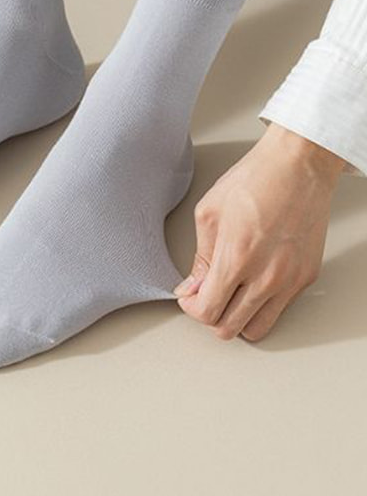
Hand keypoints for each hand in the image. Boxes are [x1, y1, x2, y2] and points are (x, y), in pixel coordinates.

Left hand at [174, 123, 344, 340]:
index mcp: (236, 259)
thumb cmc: (253, 181)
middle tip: (205, 296)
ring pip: (257, 329)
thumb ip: (200, 258)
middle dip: (211, 316)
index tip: (189, 298)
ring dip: (237, 318)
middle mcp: (266, 277)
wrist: (297, 167)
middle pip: (230, 328)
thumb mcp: (209, 214)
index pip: (208, 311)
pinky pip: (280, 310)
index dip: (192, 308)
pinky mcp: (306, 278)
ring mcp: (290, 281)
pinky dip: (261, 305)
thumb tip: (192, 287)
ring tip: (228, 295)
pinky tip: (251, 284)